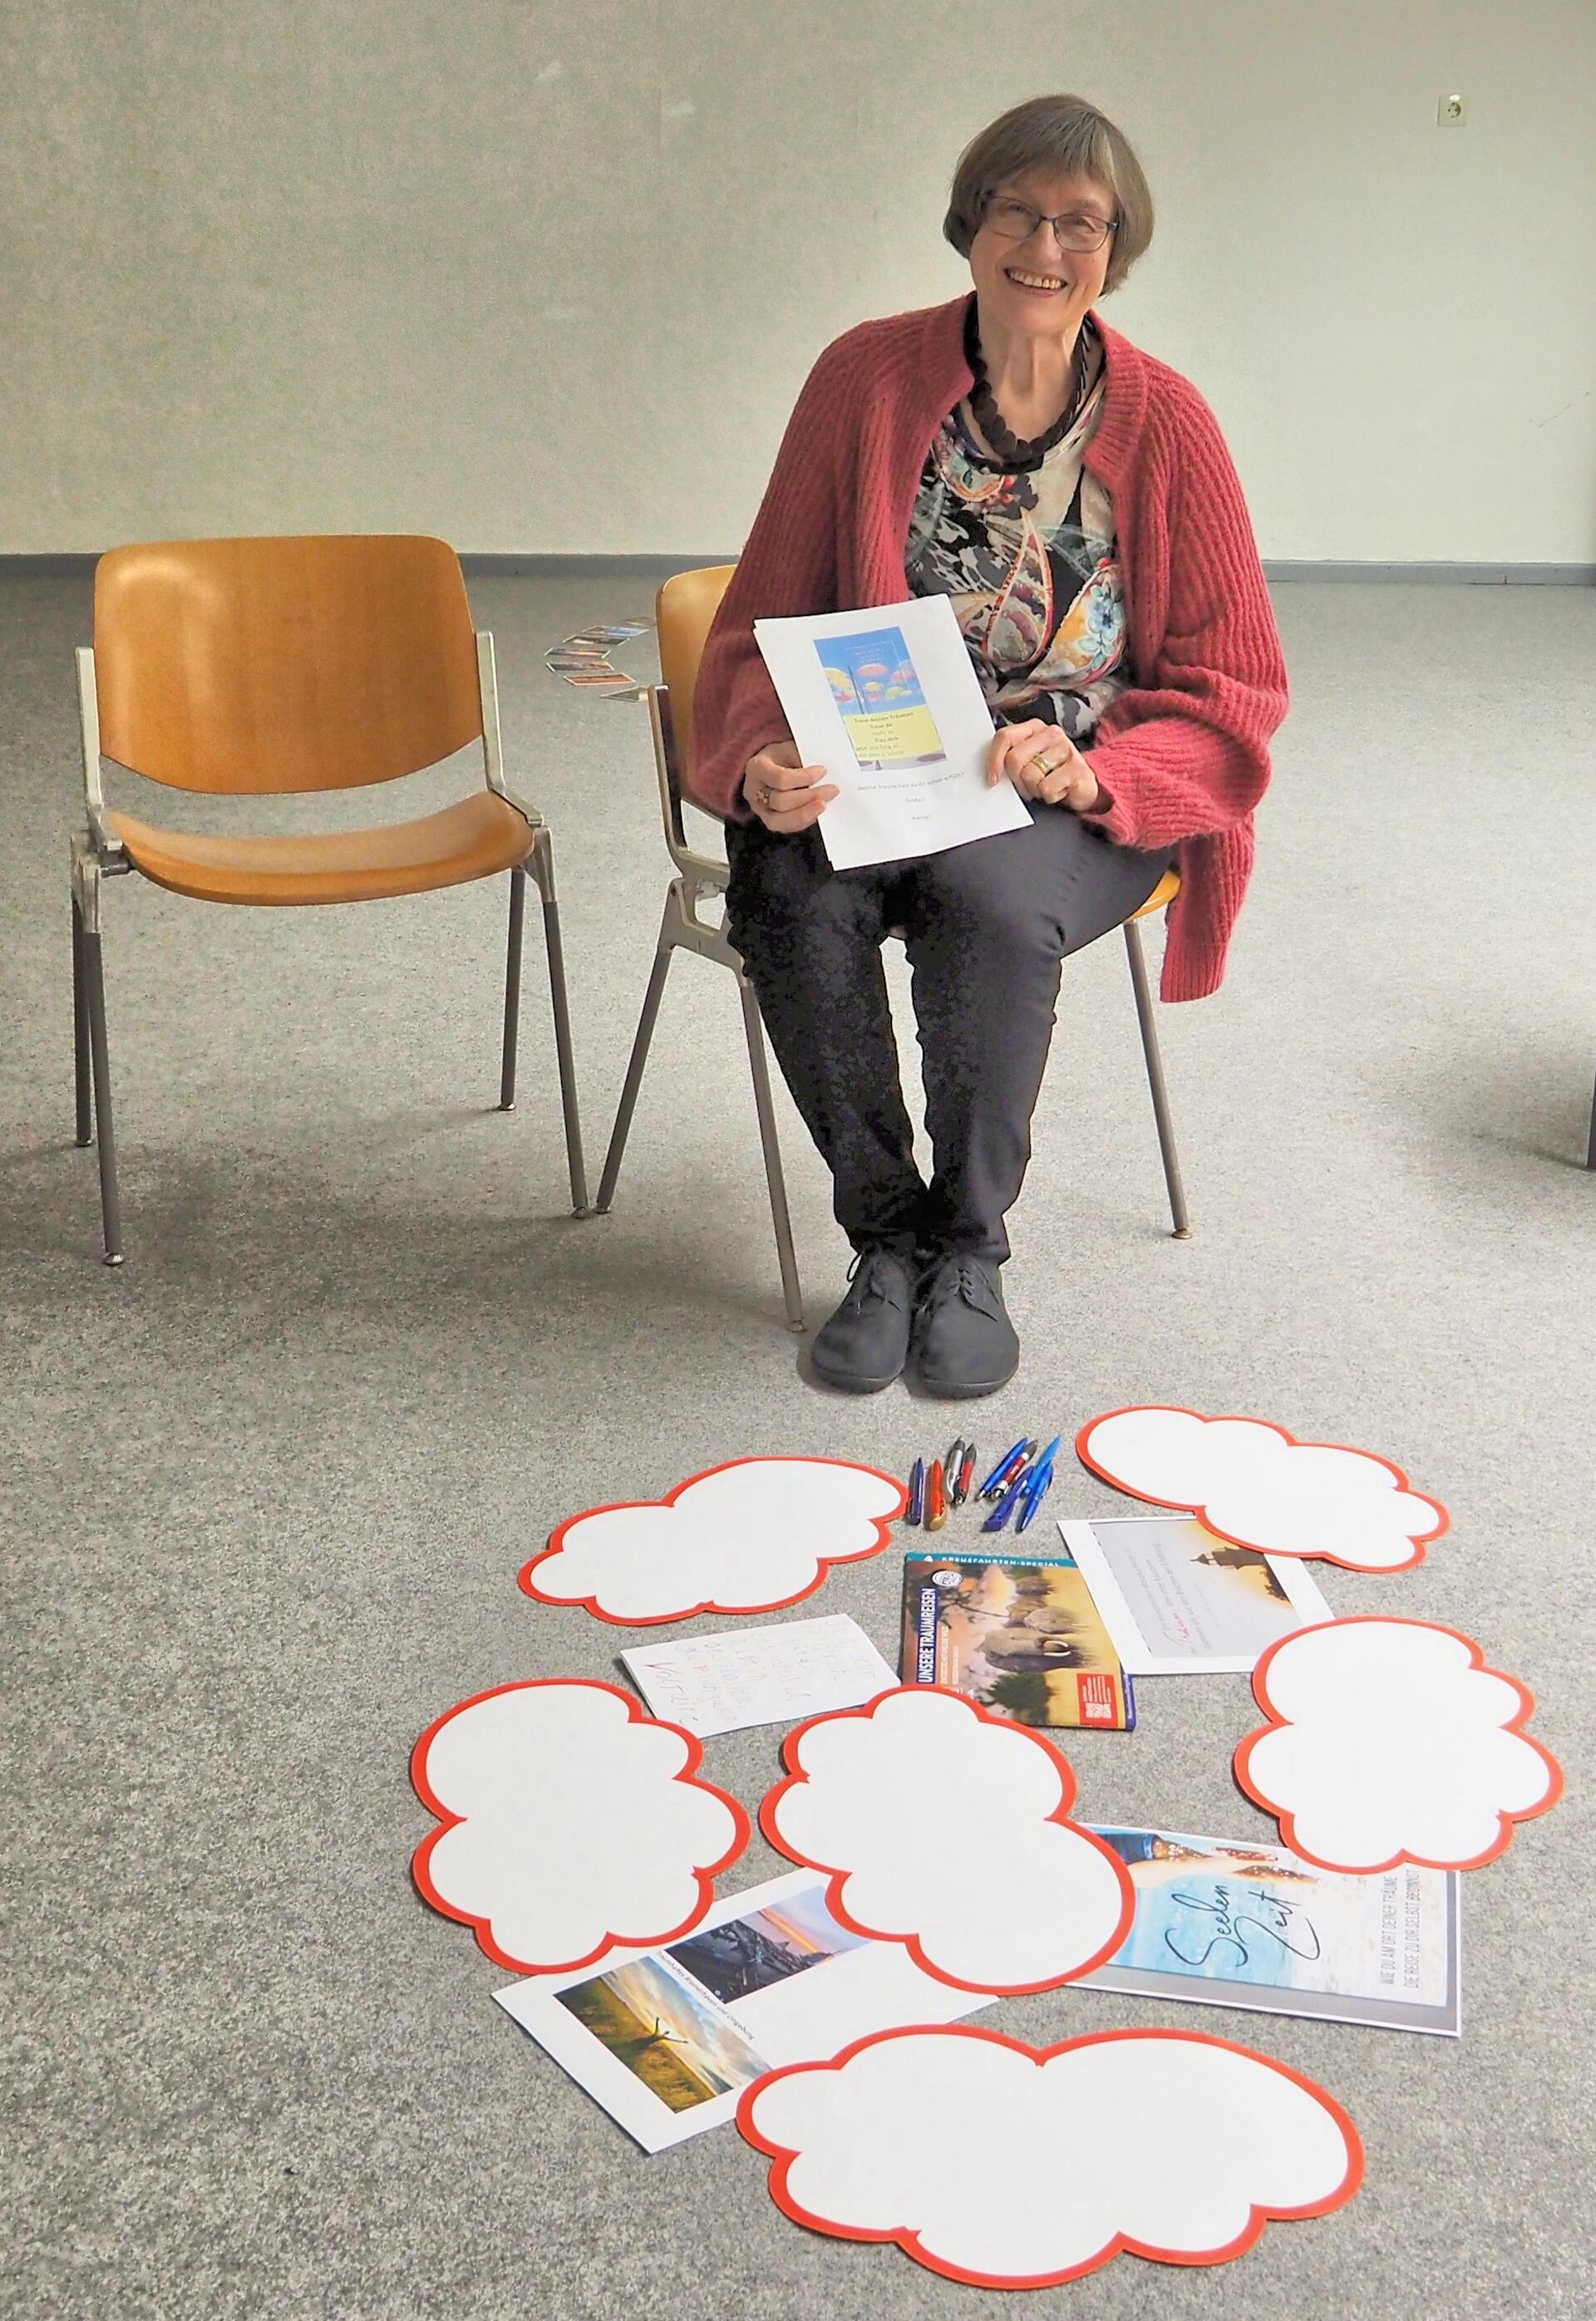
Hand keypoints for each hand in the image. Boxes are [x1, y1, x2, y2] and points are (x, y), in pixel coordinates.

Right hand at [742, 741, 838, 832]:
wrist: (771, 765)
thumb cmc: (782, 757)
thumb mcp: (790, 749)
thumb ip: (804, 761)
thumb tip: (825, 775)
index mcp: (756, 768)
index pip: (781, 778)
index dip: (804, 777)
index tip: (823, 771)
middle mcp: (753, 791)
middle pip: (781, 802)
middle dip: (809, 797)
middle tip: (831, 790)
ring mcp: (760, 809)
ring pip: (780, 821)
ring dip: (807, 813)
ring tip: (824, 804)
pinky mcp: (770, 821)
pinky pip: (787, 827)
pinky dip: (804, 821)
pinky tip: (816, 812)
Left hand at [985, 718, 1104, 813]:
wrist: (1082, 785)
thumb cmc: (1051, 773)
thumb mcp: (1028, 761)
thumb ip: (1011, 759)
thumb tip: (992, 773)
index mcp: (1034, 728)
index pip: (1005, 737)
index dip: (994, 760)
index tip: (992, 779)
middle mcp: (1050, 733)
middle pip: (1014, 759)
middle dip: (1017, 780)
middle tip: (1027, 786)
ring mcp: (1066, 748)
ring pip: (1030, 776)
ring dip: (1034, 790)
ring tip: (1044, 786)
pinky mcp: (1077, 767)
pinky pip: (1047, 788)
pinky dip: (1049, 797)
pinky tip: (1058, 790)